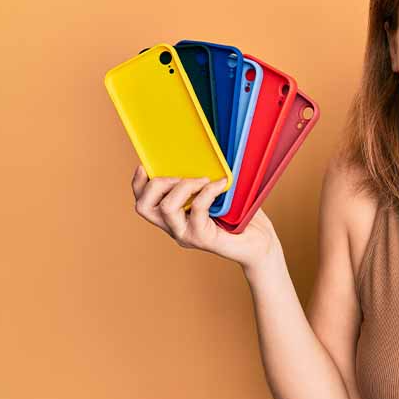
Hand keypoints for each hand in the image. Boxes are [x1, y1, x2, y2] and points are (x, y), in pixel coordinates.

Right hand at [131, 165, 282, 269]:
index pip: (143, 203)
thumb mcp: (218, 195)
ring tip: (203, 180)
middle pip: (144, 207)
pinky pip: (197, 209)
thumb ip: (203, 181)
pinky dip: (207, 192)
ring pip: (166, 208)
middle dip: (157, 183)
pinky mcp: (203, 239)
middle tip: (182, 175)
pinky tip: (220, 185)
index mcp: (173, 218)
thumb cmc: (241, 218)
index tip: (146, 165)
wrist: (260, 245)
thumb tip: (201, 153)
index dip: (138, 183)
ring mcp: (187, 235)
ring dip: (183, 186)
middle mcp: (175, 229)